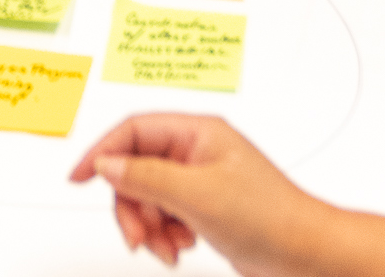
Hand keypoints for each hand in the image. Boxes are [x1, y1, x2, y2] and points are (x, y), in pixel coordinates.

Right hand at [72, 115, 320, 274]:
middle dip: (131, 205)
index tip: (78, 178)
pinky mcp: (206, 209)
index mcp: (198, 132)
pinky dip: (165, 236)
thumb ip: (146, 177)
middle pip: (136, 169)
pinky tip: (181, 249)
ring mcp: (202, 182)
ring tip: (167, 249)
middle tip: (137, 235)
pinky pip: (166, 217)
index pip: (135, 130)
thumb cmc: (269, 216)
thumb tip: (105, 164)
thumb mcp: (197, 195)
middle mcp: (198, 152)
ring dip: (149, 226)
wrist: (306, 253)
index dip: (102, 151)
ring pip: (149, 197)